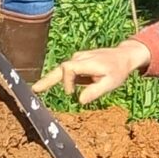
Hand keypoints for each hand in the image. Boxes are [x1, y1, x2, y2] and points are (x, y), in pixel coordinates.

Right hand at [35, 38, 150, 103]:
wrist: (124, 56)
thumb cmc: (118, 70)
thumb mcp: (111, 83)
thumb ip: (96, 91)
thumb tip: (79, 101)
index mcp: (87, 62)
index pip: (67, 69)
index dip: (66, 81)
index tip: (70, 93)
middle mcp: (79, 58)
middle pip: (59, 69)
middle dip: (46, 80)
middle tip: (34, 90)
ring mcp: (78, 58)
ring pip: (61, 70)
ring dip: (52, 80)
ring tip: (37, 89)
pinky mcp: (78, 61)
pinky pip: (66, 71)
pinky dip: (60, 79)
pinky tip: (51, 86)